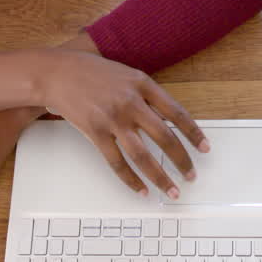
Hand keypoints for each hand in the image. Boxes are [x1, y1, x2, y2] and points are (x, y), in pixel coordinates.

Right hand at [41, 50, 208, 199]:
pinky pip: (117, 162)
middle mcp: (131, 102)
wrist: (56, 72)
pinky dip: (131, 180)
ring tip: (172, 190)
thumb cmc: (90, 71)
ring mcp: (113, 119)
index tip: (205, 148)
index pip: (176, 113)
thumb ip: (146, 94)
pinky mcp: (95, 132)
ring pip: (143, 155)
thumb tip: (167, 120)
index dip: (194, 133)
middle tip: (191, 175)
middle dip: (181, 160)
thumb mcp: (126, 74)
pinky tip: (141, 190)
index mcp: (143, 84)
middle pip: (164, 137)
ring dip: (160, 176)